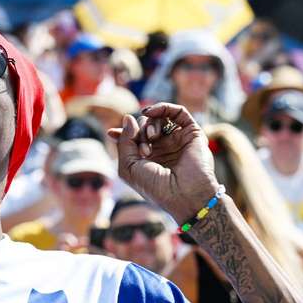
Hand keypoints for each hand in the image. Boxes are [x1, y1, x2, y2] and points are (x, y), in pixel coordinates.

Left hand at [108, 104, 219, 223]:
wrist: (183, 194)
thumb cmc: (155, 187)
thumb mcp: (128, 167)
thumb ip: (125, 142)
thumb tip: (128, 117)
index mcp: (148, 159)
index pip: (133, 139)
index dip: (122, 133)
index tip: (110, 133)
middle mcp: (162, 149)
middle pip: (143, 127)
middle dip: (137, 133)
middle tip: (143, 151)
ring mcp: (177, 140)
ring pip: (158, 119)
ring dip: (149, 124)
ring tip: (150, 138)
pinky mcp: (192, 133)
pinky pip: (178, 112)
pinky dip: (163, 107)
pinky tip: (151, 113)